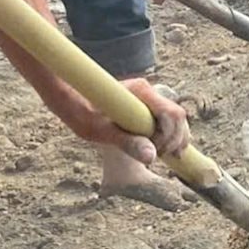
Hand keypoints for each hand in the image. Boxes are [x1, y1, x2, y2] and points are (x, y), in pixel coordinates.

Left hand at [69, 77, 190, 162]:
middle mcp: (148, 91)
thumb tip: (151, 157)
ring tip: (163, 155)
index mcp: (141, 92)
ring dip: (174, 137)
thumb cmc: (82, 113)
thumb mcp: (102, 132)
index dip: (172, 136)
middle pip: (178, 115)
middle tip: (162, 157)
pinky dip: (168, 133)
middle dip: (176, 139)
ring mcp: (147, 97)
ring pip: (175, 117)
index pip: (173, 113)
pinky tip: (163, 149)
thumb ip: (127, 143)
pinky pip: (165, 118)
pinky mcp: (143, 104)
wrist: (70, 98)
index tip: (159, 153)